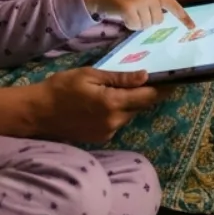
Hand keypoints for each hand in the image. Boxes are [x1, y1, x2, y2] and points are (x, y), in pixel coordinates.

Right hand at [32, 67, 163, 143]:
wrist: (38, 112)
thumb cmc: (62, 87)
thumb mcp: (90, 76)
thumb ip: (119, 79)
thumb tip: (145, 76)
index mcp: (112, 103)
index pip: (148, 97)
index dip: (163, 88)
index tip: (175, 80)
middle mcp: (114, 121)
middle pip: (140, 106)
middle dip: (144, 94)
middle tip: (145, 79)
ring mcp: (108, 132)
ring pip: (128, 115)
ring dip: (129, 103)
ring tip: (116, 90)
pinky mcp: (101, 138)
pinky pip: (117, 123)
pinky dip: (116, 112)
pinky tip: (102, 103)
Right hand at [80, 0, 195, 30]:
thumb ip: (153, 3)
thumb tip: (161, 20)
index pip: (173, 4)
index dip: (183, 17)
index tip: (193, 27)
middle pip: (158, 20)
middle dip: (147, 20)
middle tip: (136, 12)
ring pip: (147, 25)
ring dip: (137, 23)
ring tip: (128, 12)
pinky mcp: (129, 7)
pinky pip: (135, 26)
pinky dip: (129, 25)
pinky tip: (123, 16)